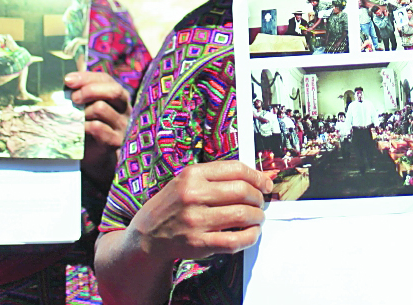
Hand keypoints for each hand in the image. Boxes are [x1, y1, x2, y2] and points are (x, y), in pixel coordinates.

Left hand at [66, 71, 131, 188]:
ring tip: (74, 118)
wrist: (94, 157)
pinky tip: (77, 129)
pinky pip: (97, 127)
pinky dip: (83, 126)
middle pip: (112, 91)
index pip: (106, 79)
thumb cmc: (89, 126)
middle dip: (89, 91)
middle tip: (73, 99)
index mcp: (118, 96)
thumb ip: (83, 89)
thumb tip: (72, 73)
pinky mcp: (115, 141)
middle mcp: (124, 108)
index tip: (68, 80)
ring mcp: (122, 125)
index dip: (86, 77)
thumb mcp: (88, 106)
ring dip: (82, 111)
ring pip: (101, 108)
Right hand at [128, 160, 271, 261]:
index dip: (257, 176)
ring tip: (258, 218)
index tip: (265, 183)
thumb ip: (219, 177)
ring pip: (242, 215)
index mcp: (192, 175)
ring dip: (258, 217)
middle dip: (258, 197)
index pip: (236, 169)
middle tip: (261, 203)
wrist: (146, 236)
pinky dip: (250, 237)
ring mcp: (195, 220)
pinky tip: (252, 234)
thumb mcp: (188, 181)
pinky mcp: (198, 244)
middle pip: (242, 191)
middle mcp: (193, 195)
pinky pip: (234, 241)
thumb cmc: (174, 204)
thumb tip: (260, 177)